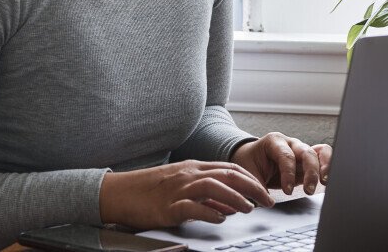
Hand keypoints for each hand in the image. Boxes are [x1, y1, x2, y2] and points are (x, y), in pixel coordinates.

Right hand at [99, 160, 273, 228]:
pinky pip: (192, 207)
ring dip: (235, 198)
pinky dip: (209, 211)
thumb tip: (227, 205)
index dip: (251, 179)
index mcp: (194, 167)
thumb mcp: (181, 186)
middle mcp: (189, 174)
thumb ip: (204, 193)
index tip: (265, 190)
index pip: (230, 168)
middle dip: (252, 187)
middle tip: (267, 201)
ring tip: (250, 208)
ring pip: (214, 187)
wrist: (120, 192)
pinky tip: (221, 218)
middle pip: (228, 175)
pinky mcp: (168, 206)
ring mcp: (178, 188)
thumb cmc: (150, 190)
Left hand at [230, 132, 331, 195]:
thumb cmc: (250, 162)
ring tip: (325, 182)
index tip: (288, 191)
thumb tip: (267, 202)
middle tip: (308, 190)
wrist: (250, 157)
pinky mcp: (307, 159)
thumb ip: (257, 186)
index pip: (286, 156)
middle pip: (306, 152)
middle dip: (310, 172)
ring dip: (324, 167)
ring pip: (319, 152)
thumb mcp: (249, 173)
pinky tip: (328, 178)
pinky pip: (323, 155)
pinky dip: (328, 165)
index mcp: (273, 141)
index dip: (289, 174)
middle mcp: (290, 143)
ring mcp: (300, 149)